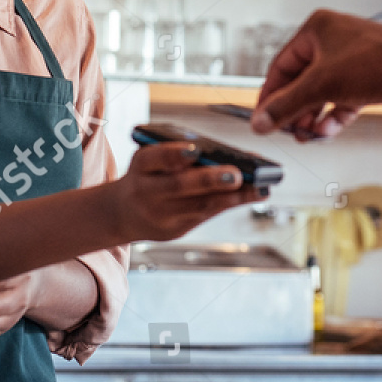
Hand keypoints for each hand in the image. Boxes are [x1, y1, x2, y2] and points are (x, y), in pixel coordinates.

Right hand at [112, 141, 267, 241]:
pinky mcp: (175, 230)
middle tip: (237, 175)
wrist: (123, 214)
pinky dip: (231, 203)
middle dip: (210, 180)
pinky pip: (207, 215)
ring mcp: (161, 215)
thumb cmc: (147, 175)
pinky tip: (253, 194)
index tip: (196, 151)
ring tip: (259, 187)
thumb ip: (176, 153)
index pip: (154, 158)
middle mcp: (147, 192)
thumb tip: (221, 152)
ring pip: (199, 206)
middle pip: (179, 186)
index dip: (174, 155)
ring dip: (233, 197)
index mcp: (140, 166)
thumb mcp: (150, 159)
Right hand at [252, 10, 381, 139]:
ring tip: (307, 136)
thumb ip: (287, 105)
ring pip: (321, 94)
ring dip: (312, 117)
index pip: (281, 65)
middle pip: (301, 82)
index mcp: (317, 29)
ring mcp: (350, 61)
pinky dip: (333, 117)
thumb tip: (261, 121)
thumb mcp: (322, 85)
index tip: (262, 118)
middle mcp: (333, 41)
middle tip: (287, 131)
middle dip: (294, 110)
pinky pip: (340, 101)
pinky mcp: (366, 79)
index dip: (270, 94)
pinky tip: (328, 131)